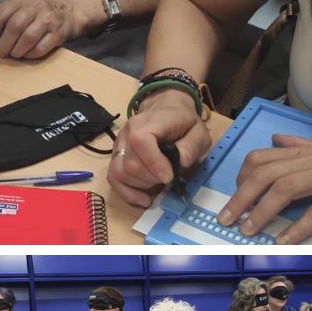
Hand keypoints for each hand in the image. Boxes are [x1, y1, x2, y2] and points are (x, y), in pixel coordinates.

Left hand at [0, 0, 79, 59]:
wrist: (67, 13)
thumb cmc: (35, 14)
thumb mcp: (17, 9)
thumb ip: (0, 20)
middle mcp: (34, 5)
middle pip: (13, 27)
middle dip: (3, 45)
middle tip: (1, 54)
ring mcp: (48, 18)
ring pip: (27, 38)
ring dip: (17, 51)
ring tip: (14, 54)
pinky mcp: (58, 32)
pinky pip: (41, 48)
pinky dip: (30, 55)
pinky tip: (26, 54)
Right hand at [108, 88, 210, 207]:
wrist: (165, 111)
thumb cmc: (183, 124)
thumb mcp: (198, 131)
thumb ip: (192, 146)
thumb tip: (181, 162)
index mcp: (147, 122)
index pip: (139, 141)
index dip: (153, 163)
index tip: (169, 176)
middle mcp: (127, 133)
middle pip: (130, 164)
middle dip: (152, 179)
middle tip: (168, 178)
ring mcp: (118, 146)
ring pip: (120, 174)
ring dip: (141, 185)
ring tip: (157, 182)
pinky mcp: (115, 157)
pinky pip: (113, 179)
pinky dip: (128, 193)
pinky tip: (144, 199)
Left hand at [216, 136, 311, 244]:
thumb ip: (300, 146)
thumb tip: (275, 141)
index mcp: (307, 151)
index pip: (261, 157)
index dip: (242, 177)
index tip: (233, 196)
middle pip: (265, 173)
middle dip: (241, 196)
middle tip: (225, 219)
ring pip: (285, 188)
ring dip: (262, 211)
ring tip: (247, 230)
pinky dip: (298, 226)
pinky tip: (285, 240)